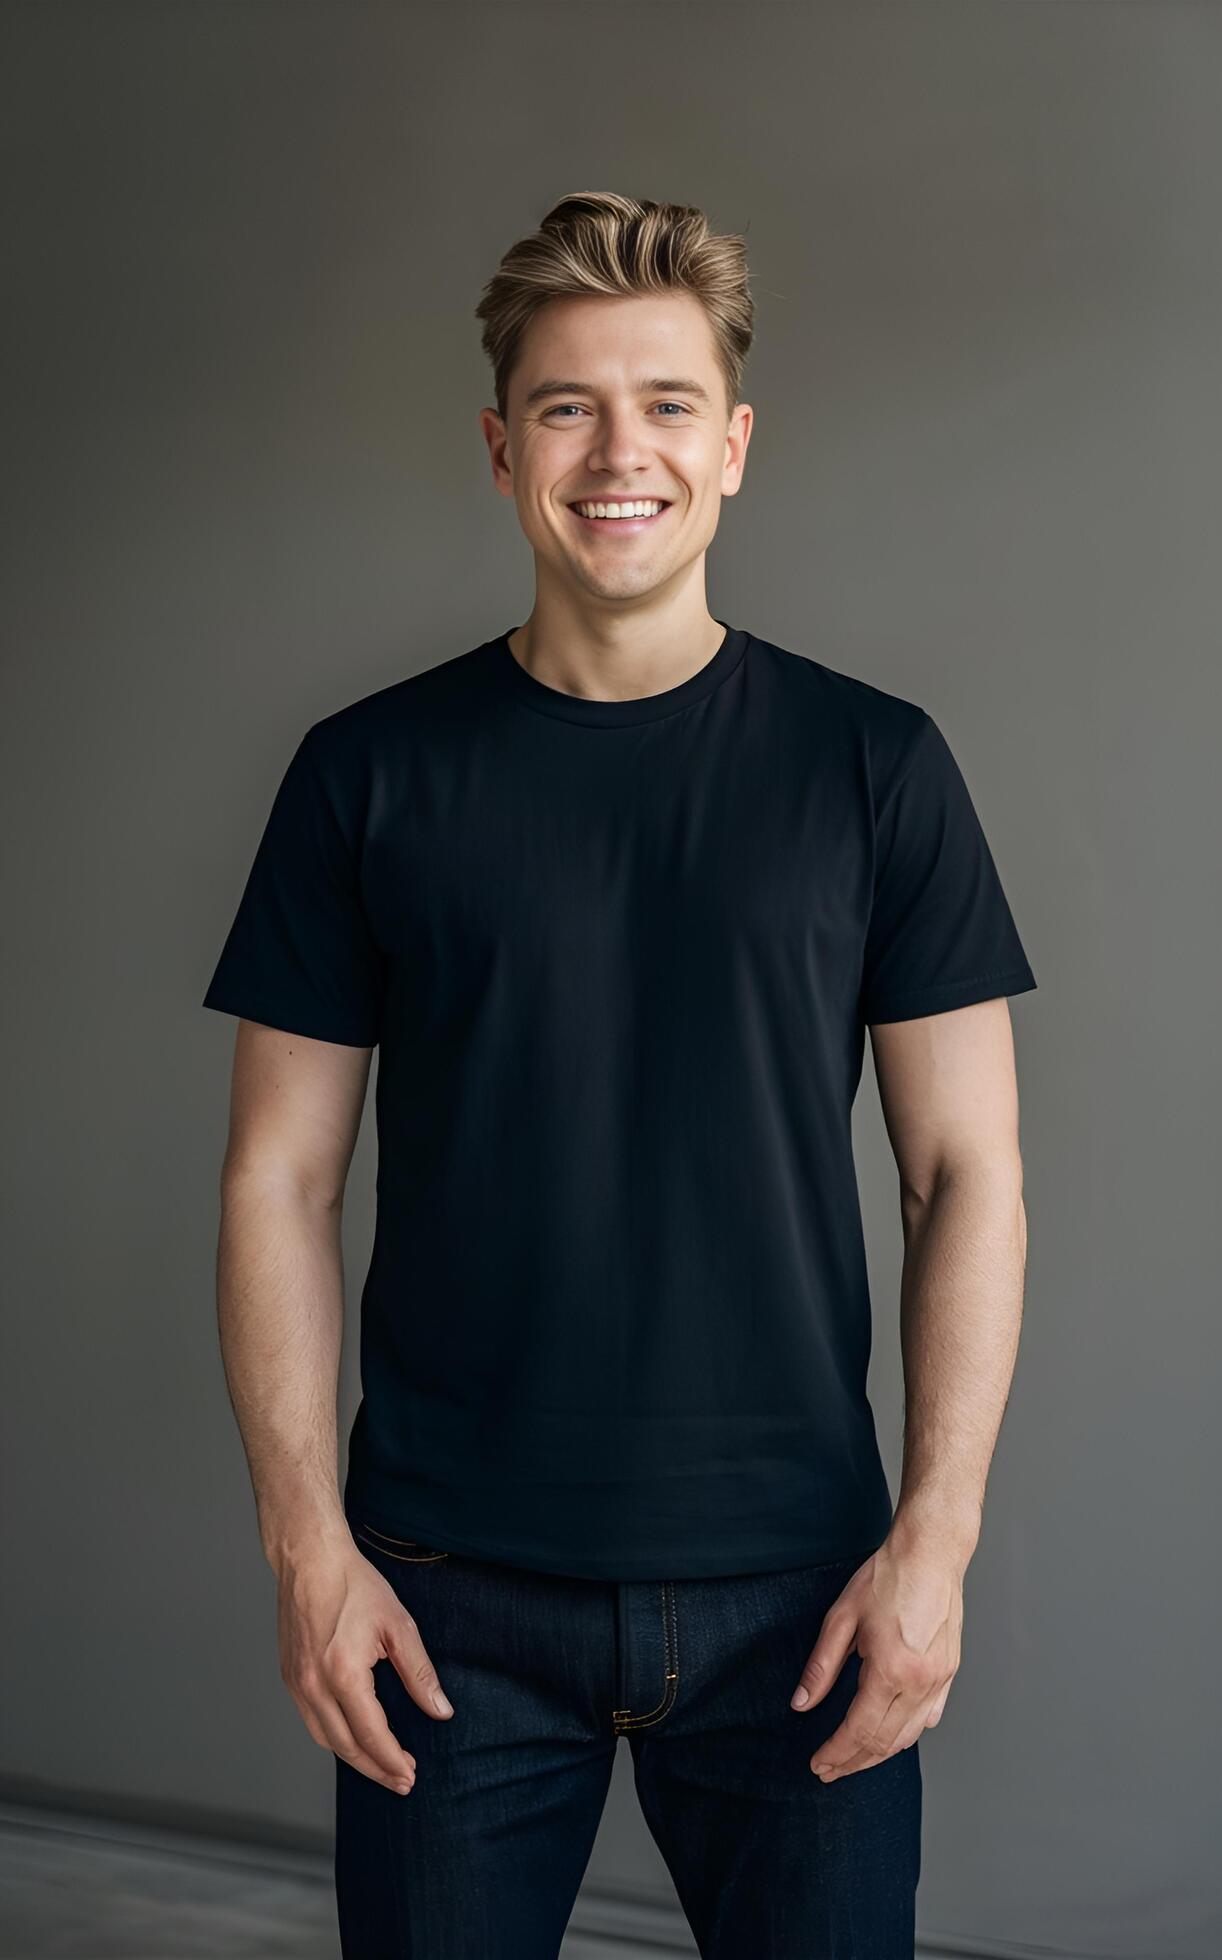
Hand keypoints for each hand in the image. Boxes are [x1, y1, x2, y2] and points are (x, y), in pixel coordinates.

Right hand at [275, 1528, 454, 1793]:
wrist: (310, 1560)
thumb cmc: (354, 1586)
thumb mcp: (399, 1626)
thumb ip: (420, 1674)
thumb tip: (441, 1711)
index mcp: (343, 1674)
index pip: (370, 1735)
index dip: (392, 1760)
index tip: (411, 1775)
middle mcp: (314, 1685)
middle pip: (345, 1747)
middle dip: (375, 1769)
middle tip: (401, 1782)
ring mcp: (297, 1683)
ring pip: (324, 1738)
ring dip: (353, 1758)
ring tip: (381, 1766)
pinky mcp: (290, 1677)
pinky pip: (311, 1720)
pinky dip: (333, 1737)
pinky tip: (352, 1737)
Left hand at [788, 1534, 963, 1779]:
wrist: (930, 1554)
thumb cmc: (886, 1578)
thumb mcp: (841, 1617)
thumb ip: (821, 1666)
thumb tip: (802, 1703)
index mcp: (891, 1670)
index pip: (859, 1730)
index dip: (836, 1753)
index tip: (817, 1765)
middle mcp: (920, 1683)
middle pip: (884, 1742)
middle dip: (853, 1762)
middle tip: (828, 1771)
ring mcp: (939, 1680)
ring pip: (909, 1736)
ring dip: (879, 1753)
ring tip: (853, 1759)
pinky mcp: (949, 1673)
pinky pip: (929, 1718)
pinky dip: (907, 1734)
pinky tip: (890, 1736)